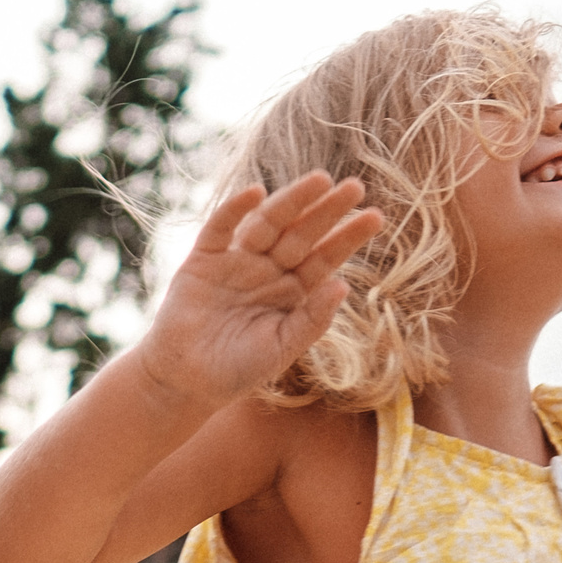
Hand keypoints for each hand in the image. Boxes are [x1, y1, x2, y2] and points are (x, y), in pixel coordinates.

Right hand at [133, 172, 383, 408]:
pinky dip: (235, 209)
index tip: (376, 217)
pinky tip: (256, 193)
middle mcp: (268, 270)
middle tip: (356, 187)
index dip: (348, 237)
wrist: (185, 382)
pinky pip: (221, 228)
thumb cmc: (237, 370)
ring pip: (268, 223)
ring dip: (292, 200)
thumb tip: (342, 285)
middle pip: (302, 233)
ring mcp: (236, 262)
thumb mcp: (282, 348)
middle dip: (327, 210)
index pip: (325, 258)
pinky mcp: (203, 260)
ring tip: (320, 180)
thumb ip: (311, 319)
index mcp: (292, 292)